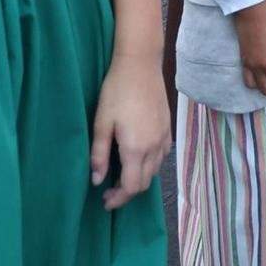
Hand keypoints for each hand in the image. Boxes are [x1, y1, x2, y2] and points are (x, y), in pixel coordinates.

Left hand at [90, 52, 171, 209]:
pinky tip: (138, 157)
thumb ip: (99, 154)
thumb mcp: (101, 123)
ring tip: (122, 174)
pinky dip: (150, 164)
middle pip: (145, 182)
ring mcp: (164, 137)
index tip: (105, 201)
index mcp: (136, 148)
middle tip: (109, 190)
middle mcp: (154, 147)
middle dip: (128, 191)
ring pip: (155, 170)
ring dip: (140, 178)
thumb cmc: (117, 92)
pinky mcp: (168, 128)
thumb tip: (97, 180)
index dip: (119, 198)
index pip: (132, 186)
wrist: (141, 64)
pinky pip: (162, 156)